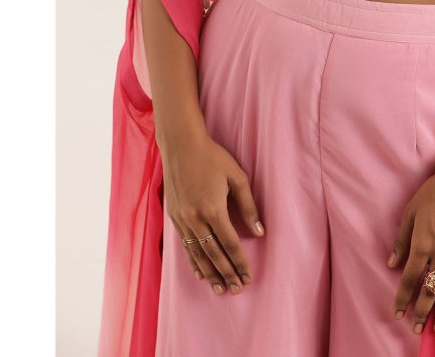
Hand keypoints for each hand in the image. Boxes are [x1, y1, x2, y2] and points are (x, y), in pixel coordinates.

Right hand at [161, 131, 265, 295]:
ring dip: (210, 274)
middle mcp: (196, 218)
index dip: (240, 262)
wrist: (181, 146)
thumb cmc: (213, 157)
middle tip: (237, 289)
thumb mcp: (236, 176)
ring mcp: (183, 219)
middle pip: (214, 254)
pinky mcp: (174, 217)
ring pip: (198, 254)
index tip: (249, 276)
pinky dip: (193, 262)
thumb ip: (248, 205)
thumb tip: (259, 231)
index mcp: (213, 208)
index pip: (230, 243)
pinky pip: (185, 246)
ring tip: (220, 289)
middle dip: (227, 273)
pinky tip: (200, 274)